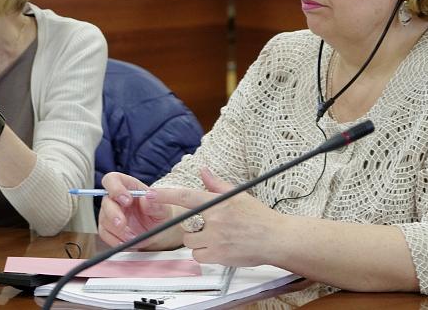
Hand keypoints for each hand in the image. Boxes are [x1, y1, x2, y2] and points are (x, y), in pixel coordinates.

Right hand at [98, 172, 171, 248]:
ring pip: (104, 219)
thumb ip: (155, 204)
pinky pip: (104, 234)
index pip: (112, 179)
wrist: (157, 230)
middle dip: (113, 214)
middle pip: (106, 201)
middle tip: (122, 224)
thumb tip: (146, 198)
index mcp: (128, 186)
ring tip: (133, 237)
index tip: (127, 200)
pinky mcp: (108, 228)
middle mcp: (116, 198)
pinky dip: (115, 240)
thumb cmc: (158, 213)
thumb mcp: (162, 209)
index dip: (115, 188)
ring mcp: (110, 213)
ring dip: (117, 230)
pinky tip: (126, 242)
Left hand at [152, 167, 282, 266]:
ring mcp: (217, 239)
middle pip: (187, 226)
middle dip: (194, 228)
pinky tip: (219, 249)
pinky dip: (205, 255)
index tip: (151, 194)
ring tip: (217, 239)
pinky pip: (199, 257)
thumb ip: (216, 184)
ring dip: (199, 242)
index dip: (166, 195)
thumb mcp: (239, 195)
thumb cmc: (259, 217)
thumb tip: (203, 171)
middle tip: (210, 228)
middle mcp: (215, 220)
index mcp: (218, 203)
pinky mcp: (220, 256)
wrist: (276, 239)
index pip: (186, 196)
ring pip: (191, 243)